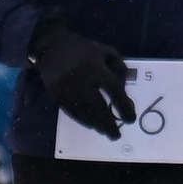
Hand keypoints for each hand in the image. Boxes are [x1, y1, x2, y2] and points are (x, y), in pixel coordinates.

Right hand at [28, 20, 134, 136]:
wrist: (51, 47)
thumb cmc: (83, 50)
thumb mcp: (105, 51)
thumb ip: (119, 69)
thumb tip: (124, 92)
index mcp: (96, 68)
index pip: (114, 91)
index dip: (124, 107)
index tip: (131, 120)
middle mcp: (81, 81)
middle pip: (99, 108)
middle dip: (110, 125)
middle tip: (117, 135)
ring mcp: (67, 90)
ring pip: (85, 114)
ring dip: (97, 125)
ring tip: (105, 131)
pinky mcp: (56, 96)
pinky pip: (72, 113)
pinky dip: (83, 121)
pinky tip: (91, 124)